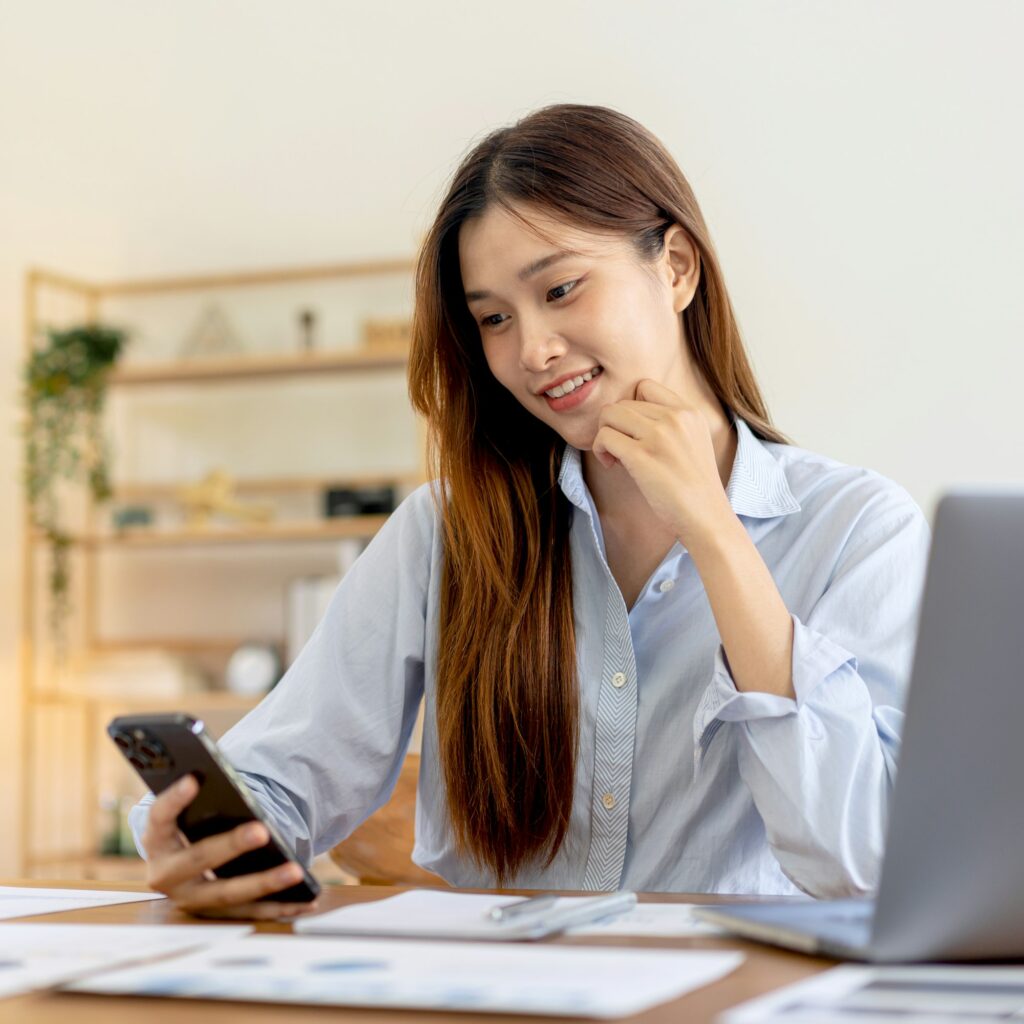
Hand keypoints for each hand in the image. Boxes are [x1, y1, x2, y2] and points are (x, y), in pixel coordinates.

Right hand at [140, 774, 319, 920]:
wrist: (180, 863)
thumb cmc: (191, 824)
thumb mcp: (189, 810)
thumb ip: (201, 796)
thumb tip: (219, 775)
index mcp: (156, 839)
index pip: (160, 816)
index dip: (174, 799)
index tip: (194, 778)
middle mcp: (165, 874)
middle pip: (198, 859)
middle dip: (231, 845)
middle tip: (262, 830)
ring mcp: (189, 898)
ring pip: (227, 894)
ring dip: (264, 883)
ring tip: (295, 870)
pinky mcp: (213, 915)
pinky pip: (248, 912)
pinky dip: (278, 907)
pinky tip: (307, 900)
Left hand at [591, 379, 733, 547]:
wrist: (706, 517)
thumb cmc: (695, 487)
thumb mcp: (694, 441)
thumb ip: (670, 424)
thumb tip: (627, 416)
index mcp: (689, 412)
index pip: (644, 386)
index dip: (630, 408)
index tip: (633, 431)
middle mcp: (675, 418)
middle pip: (622, 403)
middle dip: (614, 425)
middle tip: (620, 450)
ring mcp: (659, 436)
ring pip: (609, 415)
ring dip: (604, 436)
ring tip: (615, 457)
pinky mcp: (642, 456)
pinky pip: (604, 437)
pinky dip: (600, 450)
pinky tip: (612, 465)